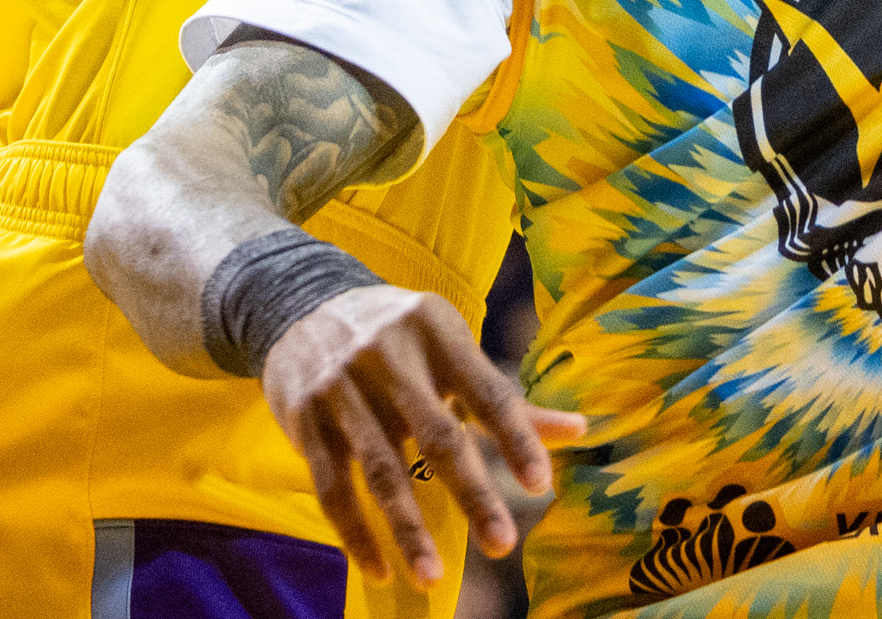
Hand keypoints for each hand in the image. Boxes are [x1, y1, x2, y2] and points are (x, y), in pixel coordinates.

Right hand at [263, 282, 582, 588]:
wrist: (301, 304)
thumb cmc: (398, 337)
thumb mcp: (449, 348)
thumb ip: (506, 398)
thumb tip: (580, 431)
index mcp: (438, 331)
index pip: (487, 390)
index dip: (516, 437)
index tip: (541, 484)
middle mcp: (390, 354)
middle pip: (438, 434)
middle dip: (472, 494)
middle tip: (502, 545)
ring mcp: (343, 386)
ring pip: (383, 468)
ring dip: (408, 528)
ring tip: (433, 577)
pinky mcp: (306, 417)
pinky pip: (333, 486)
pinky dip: (356, 533)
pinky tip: (381, 570)